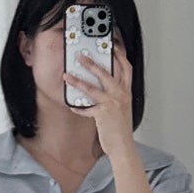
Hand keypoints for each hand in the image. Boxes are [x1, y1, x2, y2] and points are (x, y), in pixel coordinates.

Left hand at [67, 37, 136, 155]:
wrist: (123, 146)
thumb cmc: (121, 128)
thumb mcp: (123, 107)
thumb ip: (116, 95)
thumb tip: (101, 85)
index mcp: (126, 92)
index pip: (126, 68)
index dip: (119, 55)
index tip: (112, 46)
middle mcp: (120, 96)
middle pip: (106, 73)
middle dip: (92, 63)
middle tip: (81, 56)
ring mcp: (111, 104)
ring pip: (92, 89)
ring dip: (77, 81)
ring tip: (67, 76)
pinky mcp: (102, 114)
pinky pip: (86, 109)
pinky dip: (77, 107)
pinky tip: (71, 105)